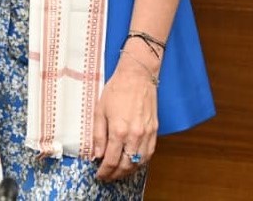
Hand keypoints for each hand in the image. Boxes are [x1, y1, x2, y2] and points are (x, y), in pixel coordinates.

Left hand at [91, 49, 159, 181]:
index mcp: (119, 130)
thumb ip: (98, 135)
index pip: (111, 160)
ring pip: (140, 162)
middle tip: (107, 177)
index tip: (99, 175)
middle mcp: (135, 135)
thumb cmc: (116, 90)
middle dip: (115, 174)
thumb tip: (97, 155)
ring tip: (119, 172)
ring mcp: (147, 133)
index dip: (104, 171)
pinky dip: (141, 162)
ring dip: (129, 171)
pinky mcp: (155, 130)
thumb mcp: (100, 110)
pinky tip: (134, 163)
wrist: (137, 75)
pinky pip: (149, 153)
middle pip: (126, 165)